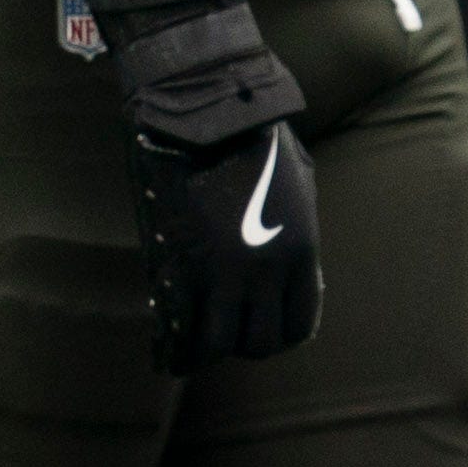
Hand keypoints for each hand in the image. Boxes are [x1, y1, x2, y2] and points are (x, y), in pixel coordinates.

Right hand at [125, 118, 321, 372]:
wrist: (206, 113)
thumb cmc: (255, 138)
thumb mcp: (299, 185)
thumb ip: (295, 230)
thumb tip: (291, 263)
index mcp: (301, 253)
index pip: (299, 326)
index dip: (280, 332)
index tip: (261, 326)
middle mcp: (267, 273)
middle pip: (261, 343)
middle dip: (243, 342)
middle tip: (225, 332)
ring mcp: (222, 275)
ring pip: (218, 345)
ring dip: (207, 350)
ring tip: (194, 347)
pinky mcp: (180, 267)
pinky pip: (180, 330)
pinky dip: (173, 348)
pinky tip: (166, 353)